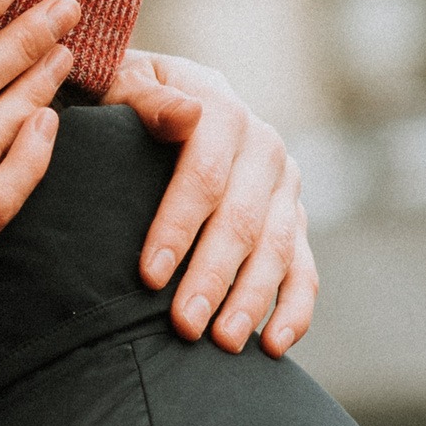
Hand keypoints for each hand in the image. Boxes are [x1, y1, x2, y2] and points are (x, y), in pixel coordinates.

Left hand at [102, 50, 318, 356]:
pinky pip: (304, 267)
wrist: (160, 94)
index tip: (149, 275)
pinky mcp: (292, 217)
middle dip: (213, 277)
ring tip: (223, 343)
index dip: (178, 225)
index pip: (204, 174)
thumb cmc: (121, 96)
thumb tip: (186, 114)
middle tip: (184, 325)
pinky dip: (294, 308)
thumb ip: (145, 97)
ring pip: (277, 248)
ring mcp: (283, 184)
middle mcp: (262, 146)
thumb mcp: (121, 80)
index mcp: (219, 108)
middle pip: (243, 220)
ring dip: (252, 299)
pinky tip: (272, 345)